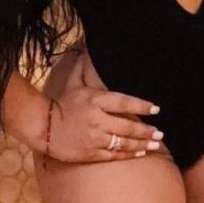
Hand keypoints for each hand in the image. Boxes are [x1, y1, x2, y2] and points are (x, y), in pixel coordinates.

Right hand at [44, 51, 163, 163]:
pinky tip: (140, 153)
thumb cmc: (62, 103)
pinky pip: (113, 155)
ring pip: (123, 143)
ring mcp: (94, 138)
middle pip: (127, 126)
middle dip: (146, 130)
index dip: (141, 106)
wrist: (43, 127)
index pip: (124, 103)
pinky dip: (128, 154)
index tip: (156, 108)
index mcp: (95, 100)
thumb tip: (87, 47)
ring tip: (156, 143)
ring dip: (142, 144)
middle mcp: (97, 120)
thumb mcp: (73, 83)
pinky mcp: (90, 153)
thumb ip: (83, 68)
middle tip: (160, 131)